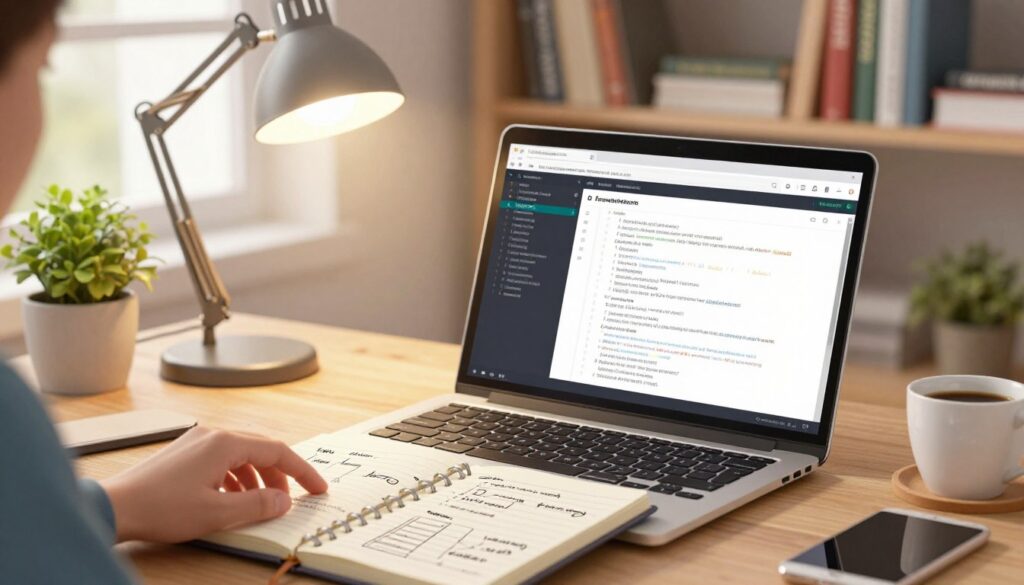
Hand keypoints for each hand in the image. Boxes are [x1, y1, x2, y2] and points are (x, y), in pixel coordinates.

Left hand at [100, 427, 327, 542]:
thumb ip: (257, 504)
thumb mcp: (217, 512)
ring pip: (242, 455)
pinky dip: (237, 477)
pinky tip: (233, 498)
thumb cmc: (160, 508)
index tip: (317, 488)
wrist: (115, 506)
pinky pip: (223, 459)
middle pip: (261, 449)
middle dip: (280, 476)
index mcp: (225, 443)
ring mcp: (197, 441)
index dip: (302, 471)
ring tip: (261, 503)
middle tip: (290, 500)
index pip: (277, 451)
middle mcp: (213, 434)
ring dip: (258, 478)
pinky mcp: (185, 452)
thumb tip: (284, 500)